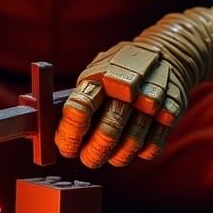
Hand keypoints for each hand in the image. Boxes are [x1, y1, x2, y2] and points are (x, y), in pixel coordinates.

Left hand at [55, 42, 187, 168]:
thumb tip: (42, 126)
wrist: (165, 54)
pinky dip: (140, 152)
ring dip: (117, 156)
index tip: (67, 148)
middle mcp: (125, 88)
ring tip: (110, 153)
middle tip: (89, 159)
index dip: (69, 134)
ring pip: (131, 144)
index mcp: (98, 77)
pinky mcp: (171, 113)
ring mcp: (150, 101)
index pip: (79, 109)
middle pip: (107, 132)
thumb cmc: (118, 71)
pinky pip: (152, 147)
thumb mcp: (94, 74)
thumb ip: (74, 100)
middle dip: (94, 153)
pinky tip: (134, 145)